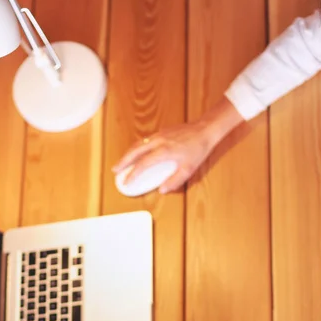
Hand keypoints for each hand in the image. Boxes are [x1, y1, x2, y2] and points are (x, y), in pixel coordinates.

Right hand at [112, 96, 243, 193]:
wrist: (205, 130)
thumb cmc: (198, 149)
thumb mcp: (189, 169)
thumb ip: (174, 181)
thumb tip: (162, 190)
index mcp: (164, 151)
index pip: (143, 164)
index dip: (132, 174)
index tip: (126, 182)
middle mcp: (158, 141)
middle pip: (134, 151)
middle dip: (123, 161)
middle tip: (115, 170)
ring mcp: (159, 135)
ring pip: (138, 143)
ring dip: (128, 153)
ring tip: (122, 162)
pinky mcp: (161, 132)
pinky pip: (144, 140)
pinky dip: (136, 147)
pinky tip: (136, 153)